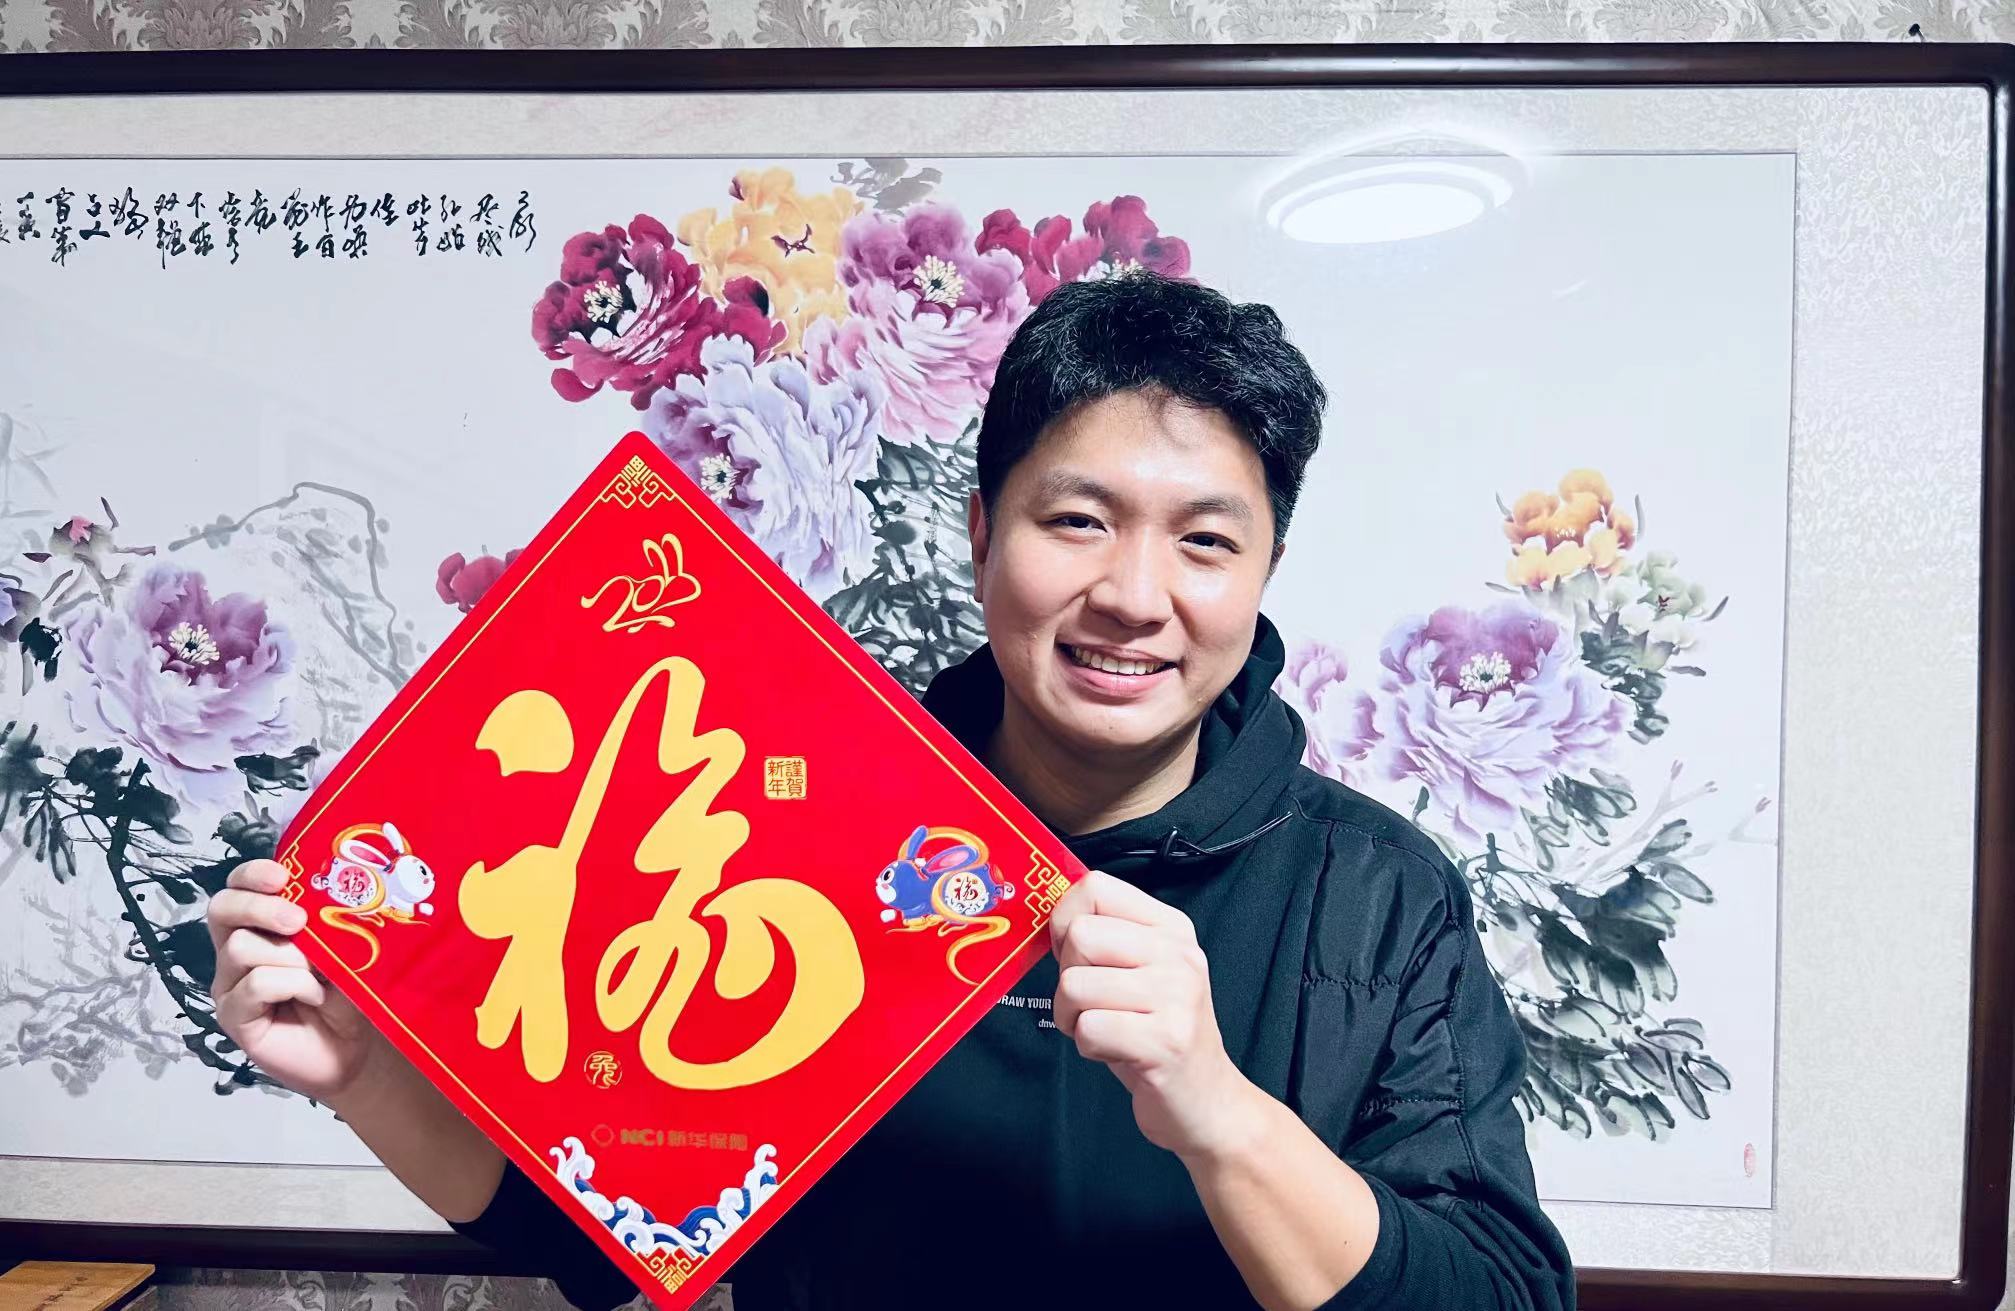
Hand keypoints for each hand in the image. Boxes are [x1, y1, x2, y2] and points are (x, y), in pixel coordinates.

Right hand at [208, 858, 390, 1104]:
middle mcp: (237, 951)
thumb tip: (332, 893)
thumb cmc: (347, 996)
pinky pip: (253, 985)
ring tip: (319, 977)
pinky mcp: (234, 1016)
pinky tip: (313, 998)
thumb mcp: (343, 951)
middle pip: (221, 909)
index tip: (282, 876)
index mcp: (260, 926)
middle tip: (298, 921)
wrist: (355, 1051)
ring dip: (289, 957)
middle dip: (258, 906)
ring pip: (240, 947)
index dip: (252, 875)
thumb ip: (329, 924)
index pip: (237, 886)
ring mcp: (231, 985)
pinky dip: (291, 985)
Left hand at [1050, 871, 1259, 1162]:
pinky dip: (1087, 1047)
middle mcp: (1178, 954)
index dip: (1064, 919)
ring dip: (1072, 1017)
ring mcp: (1176, 997)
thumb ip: (1105, 938)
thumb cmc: (1157, 1033)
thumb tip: (1048, 914)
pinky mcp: (1165, 1042)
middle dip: (1066, 977)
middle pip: (1080, 935)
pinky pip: (1088, 1029)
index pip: (1096, 887)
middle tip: (1089, 1003)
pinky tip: (1115, 1052)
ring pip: (1075, 985)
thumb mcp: (1141, 972)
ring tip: (1103, 1030)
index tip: (1071, 953)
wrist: (1207, 1102)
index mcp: (1170, 928)